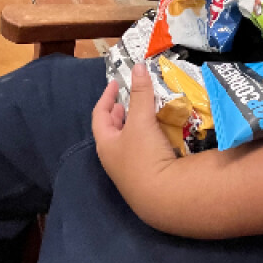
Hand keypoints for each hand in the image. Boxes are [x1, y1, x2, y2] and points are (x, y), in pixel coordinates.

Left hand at [92, 64, 178, 207]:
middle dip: (119, 113)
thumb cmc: (143, 156)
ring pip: (128, 141)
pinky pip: (143, 151)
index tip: (114, 83)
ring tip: (143, 113)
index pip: (99, 116)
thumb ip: (141, 93)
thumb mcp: (140, 121)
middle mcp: (114, 158)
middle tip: (126, 100)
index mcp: (106, 144)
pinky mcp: (147, 176)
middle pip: (112, 131)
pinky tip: (160, 134)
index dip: (106, 97)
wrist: (163, 197)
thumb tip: (138, 65)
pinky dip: (148, 138)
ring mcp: (130, 170)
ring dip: (134, 125)